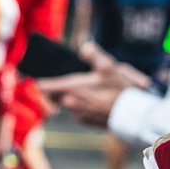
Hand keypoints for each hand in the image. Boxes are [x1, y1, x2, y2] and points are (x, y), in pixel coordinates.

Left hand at [36, 42, 150, 128]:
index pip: (44, 86)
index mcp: (72, 88)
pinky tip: (96, 101)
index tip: (38, 78)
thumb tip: (84, 46)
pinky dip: (82, 106)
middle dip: (59, 88)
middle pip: (55, 95)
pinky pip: (78, 112)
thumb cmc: (119, 90)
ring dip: (72, 97)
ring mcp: (77, 114)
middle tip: (72, 81)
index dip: (41, 81)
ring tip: (89, 91)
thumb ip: (93, 54)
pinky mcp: (85, 122)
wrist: (131, 115)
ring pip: (67, 103)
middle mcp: (70, 103)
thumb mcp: (108, 66)